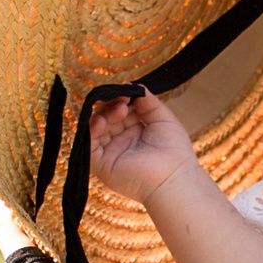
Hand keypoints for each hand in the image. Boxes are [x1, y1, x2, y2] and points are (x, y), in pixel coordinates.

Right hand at [87, 89, 199, 205]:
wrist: (174, 177)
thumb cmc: (174, 151)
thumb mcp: (163, 118)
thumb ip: (147, 101)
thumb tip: (133, 86)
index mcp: (134, 132)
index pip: (119, 110)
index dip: (120, 100)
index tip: (127, 93)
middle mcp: (120, 142)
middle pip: (105, 116)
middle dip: (111, 105)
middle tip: (122, 102)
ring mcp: (110, 153)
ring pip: (95, 128)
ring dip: (102, 115)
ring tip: (119, 111)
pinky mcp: (101, 164)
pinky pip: (87, 145)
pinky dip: (90, 131)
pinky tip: (101, 122)